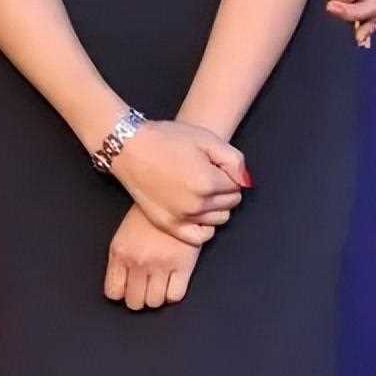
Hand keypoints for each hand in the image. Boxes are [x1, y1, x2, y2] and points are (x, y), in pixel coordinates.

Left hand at [105, 205, 203, 309]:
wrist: (174, 197)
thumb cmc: (148, 216)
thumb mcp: (124, 234)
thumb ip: (120, 260)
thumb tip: (120, 287)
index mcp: (120, 252)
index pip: (113, 293)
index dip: (121, 293)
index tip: (127, 288)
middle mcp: (139, 261)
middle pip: (134, 302)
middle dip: (138, 297)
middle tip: (144, 286)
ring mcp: (161, 264)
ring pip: (155, 302)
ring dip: (156, 296)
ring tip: (158, 283)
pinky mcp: (183, 265)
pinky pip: (175, 296)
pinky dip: (173, 293)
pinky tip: (172, 281)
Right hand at [107, 117, 246, 240]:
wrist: (129, 148)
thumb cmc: (166, 139)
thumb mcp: (205, 138)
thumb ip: (233, 160)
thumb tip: (246, 182)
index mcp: (208, 182)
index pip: (238, 187)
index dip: (228, 173)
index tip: (214, 164)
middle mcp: (197, 205)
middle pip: (230, 204)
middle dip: (225, 190)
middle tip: (207, 174)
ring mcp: (182, 218)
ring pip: (218, 220)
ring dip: (216, 206)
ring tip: (200, 189)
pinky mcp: (168, 225)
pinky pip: (200, 237)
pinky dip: (205, 227)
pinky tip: (198, 212)